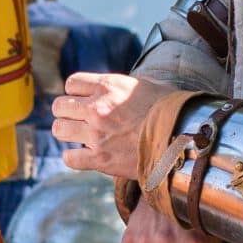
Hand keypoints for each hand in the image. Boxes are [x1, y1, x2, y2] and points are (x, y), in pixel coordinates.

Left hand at [51, 71, 175, 180]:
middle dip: (67, 113)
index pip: (71, 83)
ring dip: (68, 133)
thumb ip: (126, 86)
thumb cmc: (171, 110)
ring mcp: (96, 134)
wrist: (183, 138)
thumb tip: (120, 88)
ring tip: (81, 137)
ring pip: (59, 129)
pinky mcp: (100, 159)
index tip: (85, 100)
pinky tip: (84, 156)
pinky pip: (69, 158)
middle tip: (80, 120)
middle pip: (59, 106)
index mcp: (109, 86)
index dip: (76, 92)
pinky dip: (74, 158)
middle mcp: (97, 108)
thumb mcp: (149, 85)